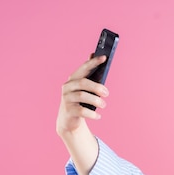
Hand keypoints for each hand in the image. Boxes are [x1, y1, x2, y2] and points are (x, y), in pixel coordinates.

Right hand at [55, 55, 107, 174]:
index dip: (93, 62)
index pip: (83, 68)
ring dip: (96, 100)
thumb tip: (93, 54)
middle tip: (107, 93)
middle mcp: (67, 87)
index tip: (104, 57)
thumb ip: (90, 75)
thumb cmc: (80, 102)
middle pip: (83, 83)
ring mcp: (66, 99)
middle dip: (97, 87)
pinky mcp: (68, 111)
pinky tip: (98, 116)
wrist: (68, 120)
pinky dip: (93, 114)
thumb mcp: (85, 89)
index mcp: (73, 79)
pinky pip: (82, 111)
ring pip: (82, 96)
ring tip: (104, 105)